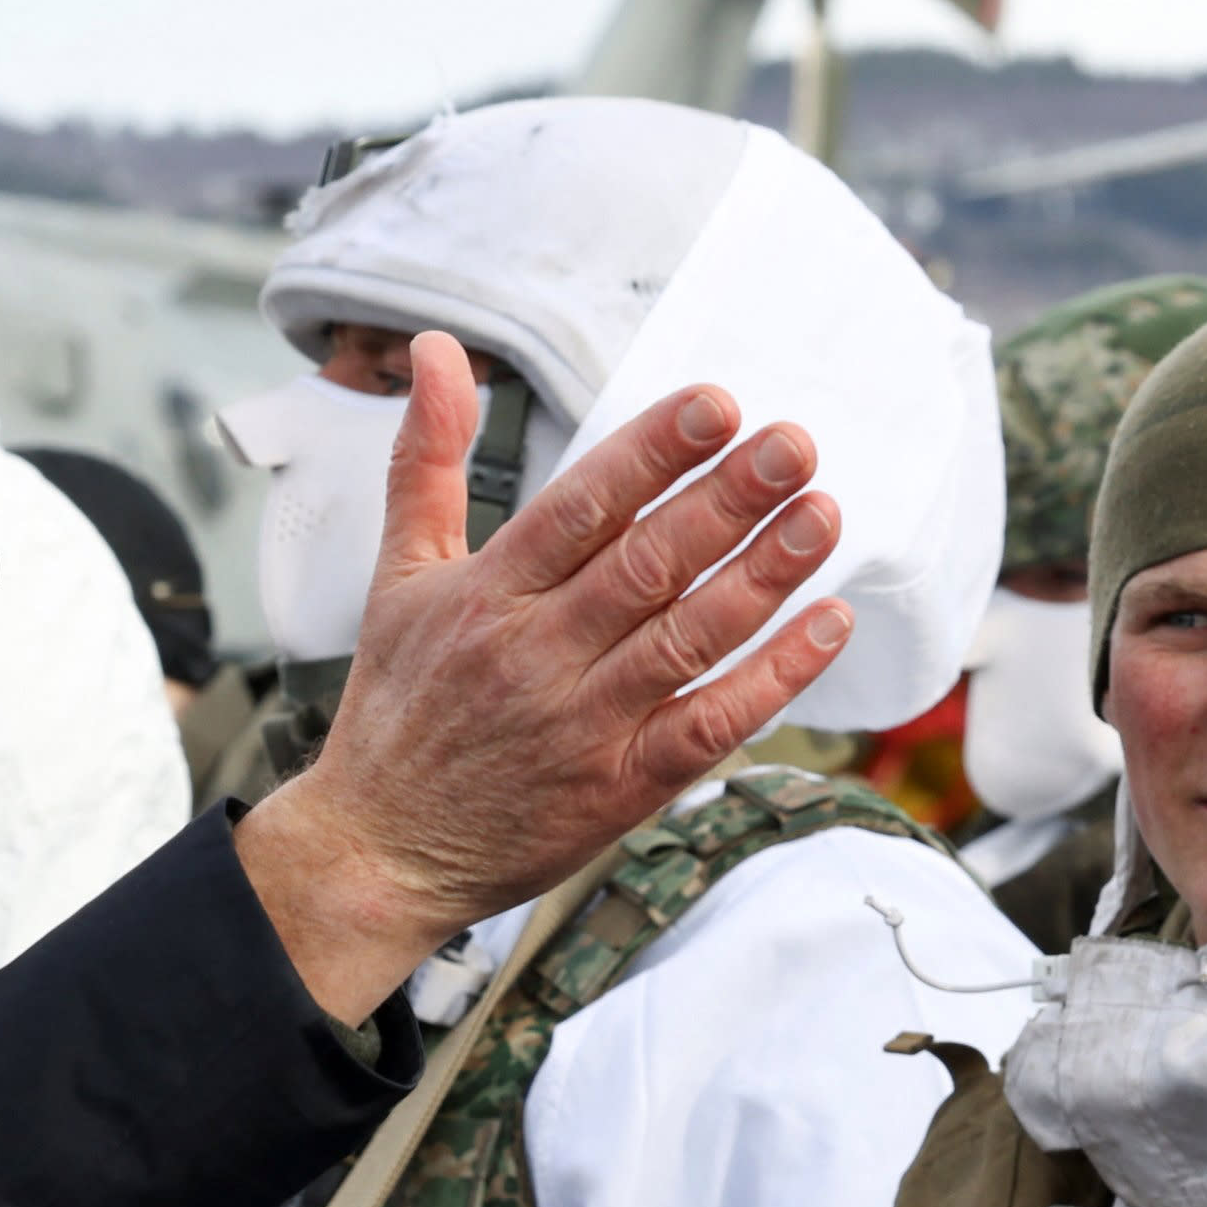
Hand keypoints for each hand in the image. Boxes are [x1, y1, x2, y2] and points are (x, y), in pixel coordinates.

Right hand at [239, 332, 850, 1021]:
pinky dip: (771, 679)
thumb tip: (438, 352)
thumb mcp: (397, 574)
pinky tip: (826, 625)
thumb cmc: (399, 707)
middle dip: (726, 500)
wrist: (381, 854)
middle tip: (794, 444)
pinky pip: (707, 726)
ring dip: (763, 577)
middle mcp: (536, 654)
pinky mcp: (620, 789)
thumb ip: (427, 459)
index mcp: (487, 594)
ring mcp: (583, 726)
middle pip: (646, 565)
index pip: (581, 507)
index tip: (717, 405)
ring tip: (822, 515)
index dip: (652, 453)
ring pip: (686, 640)